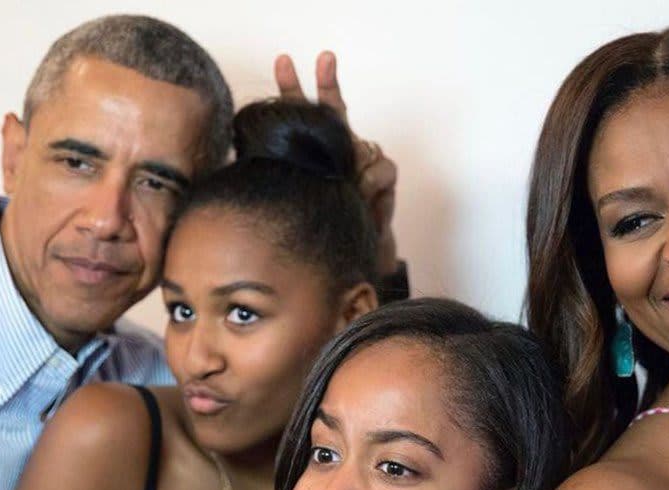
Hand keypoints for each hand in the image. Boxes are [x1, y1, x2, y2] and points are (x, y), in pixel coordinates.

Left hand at [274, 52, 398, 275]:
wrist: (352, 253)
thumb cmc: (322, 224)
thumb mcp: (300, 199)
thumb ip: (294, 177)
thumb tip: (289, 159)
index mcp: (315, 149)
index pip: (303, 115)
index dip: (292, 87)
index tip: (283, 61)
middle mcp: (341, 147)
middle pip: (334, 109)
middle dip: (327, 81)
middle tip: (324, 56)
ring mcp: (364, 159)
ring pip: (359, 144)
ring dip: (350, 166)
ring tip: (346, 190)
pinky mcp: (386, 175)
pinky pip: (379, 169)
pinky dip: (368, 184)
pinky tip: (362, 198)